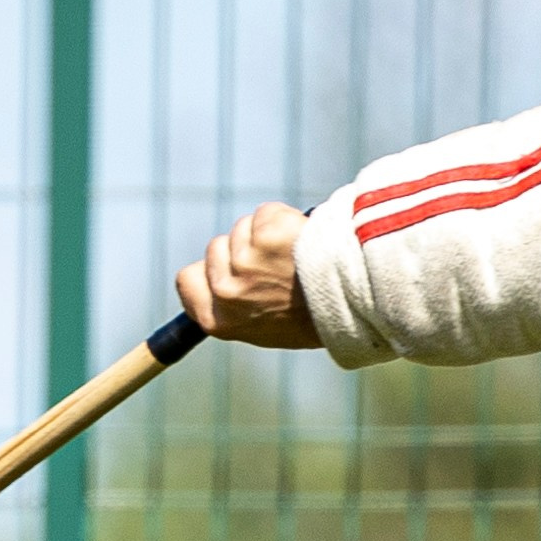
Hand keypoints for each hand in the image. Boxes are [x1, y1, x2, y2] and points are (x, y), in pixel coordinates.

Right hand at [177, 202, 321, 347]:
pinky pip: (266, 213)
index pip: (186, 280)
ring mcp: (246, 262)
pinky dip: (285, 218)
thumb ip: (237, 305)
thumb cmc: (313, 320)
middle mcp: (226, 292)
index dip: (205, 270)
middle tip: (282, 270)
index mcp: (218, 320)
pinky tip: (306, 241)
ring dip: (267, 233)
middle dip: (244, 248)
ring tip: (299, 259)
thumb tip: (221, 281)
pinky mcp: (267, 236)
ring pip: (243, 227)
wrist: (353, 308)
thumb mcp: (264, 327)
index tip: (226, 270)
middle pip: (216, 247)